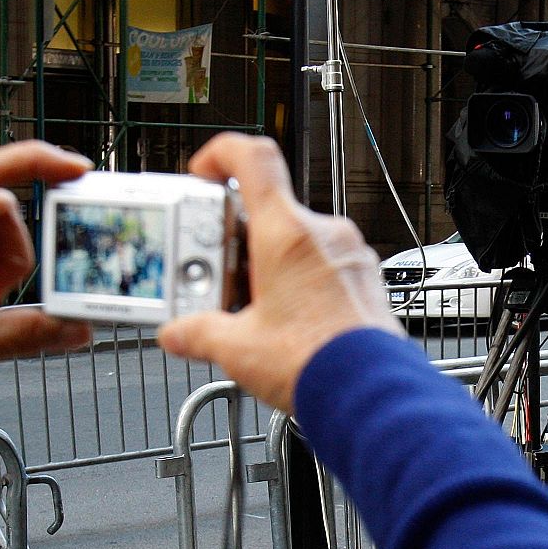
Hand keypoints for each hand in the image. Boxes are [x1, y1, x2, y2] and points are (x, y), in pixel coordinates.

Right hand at [157, 134, 401, 412]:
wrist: (369, 394)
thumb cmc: (316, 363)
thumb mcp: (238, 348)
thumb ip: (199, 333)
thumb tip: (178, 333)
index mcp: (286, 233)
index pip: (252, 158)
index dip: (221, 154)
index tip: (204, 173)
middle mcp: (323, 234)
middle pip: (269, 212)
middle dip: (237, 241)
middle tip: (217, 276)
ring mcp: (349, 255)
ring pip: (297, 242)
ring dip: (269, 265)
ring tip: (251, 308)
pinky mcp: (364, 280)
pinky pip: (324, 266)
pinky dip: (300, 282)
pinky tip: (286, 321)